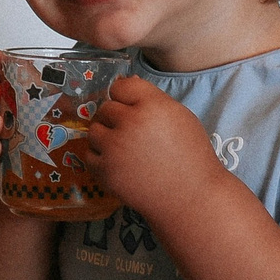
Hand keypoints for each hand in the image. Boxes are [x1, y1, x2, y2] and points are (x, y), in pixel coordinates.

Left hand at [84, 75, 223, 224]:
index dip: (126, 96)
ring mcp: (114, 148)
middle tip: (132, 132)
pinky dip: (100, 157)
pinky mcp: (105, 171)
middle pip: (106, 107)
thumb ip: (151, 98)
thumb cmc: (190, 155)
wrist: (190, 197)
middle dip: (116, 117)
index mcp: (151, 105)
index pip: (121, 86)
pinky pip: (89, 154)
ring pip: (94, 130)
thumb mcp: (179, 116)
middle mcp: (130, 122)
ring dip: (105, 135)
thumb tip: (126, 82)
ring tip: (124, 147)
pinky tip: (117, 162)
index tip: (132, 107)